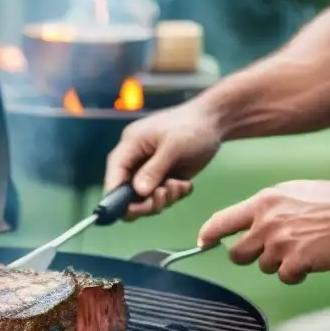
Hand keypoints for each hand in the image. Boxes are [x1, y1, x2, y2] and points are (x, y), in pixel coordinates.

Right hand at [104, 102, 222, 219]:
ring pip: (145, 199)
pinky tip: (185, 185)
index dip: (116, 195)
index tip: (129, 210)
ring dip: (164, 198)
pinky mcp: (164, 177)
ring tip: (180, 185)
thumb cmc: (191, 127)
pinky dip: (174, 196)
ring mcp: (149, 171)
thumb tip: (139, 192)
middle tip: (164, 197)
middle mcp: (135, 161)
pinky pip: (161, 197)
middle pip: (127, 193)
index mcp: (130, 146)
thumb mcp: (173, 147)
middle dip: (145, 201)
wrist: (215, 121)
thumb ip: (154, 170)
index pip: (114, 174)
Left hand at [197, 180, 329, 283]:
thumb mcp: (288, 193)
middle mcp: (266, 223)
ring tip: (302, 247)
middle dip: (249, 256)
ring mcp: (280, 244)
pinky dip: (297, 273)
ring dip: (279, 263)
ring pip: (263, 266)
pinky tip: (312, 258)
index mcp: (262, 203)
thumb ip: (264, 209)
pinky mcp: (297, 261)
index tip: (204, 243)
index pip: (221, 221)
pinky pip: (285, 277)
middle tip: (270, 250)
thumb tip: (245, 223)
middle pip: (237, 254)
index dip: (209, 235)